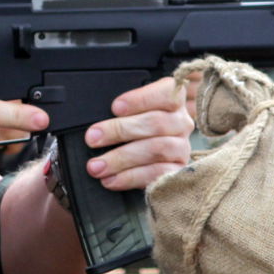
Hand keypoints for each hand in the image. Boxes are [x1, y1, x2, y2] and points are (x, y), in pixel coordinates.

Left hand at [80, 77, 192, 191]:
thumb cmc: (133, 125)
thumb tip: (97, 122)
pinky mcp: (177, 170)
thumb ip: (119, 109)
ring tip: (97, 166)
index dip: (140, 100)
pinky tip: (112, 179)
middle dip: (119, 131)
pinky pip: (157, 174)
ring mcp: (181, 146)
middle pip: (155, 123)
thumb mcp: (128, 110)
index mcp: (172, 99)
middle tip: (92, 138)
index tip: (115, 108)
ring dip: (121, 158)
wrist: (147, 155)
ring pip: (155, 149)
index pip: (164, 93)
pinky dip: (131, 177)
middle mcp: (181, 121)